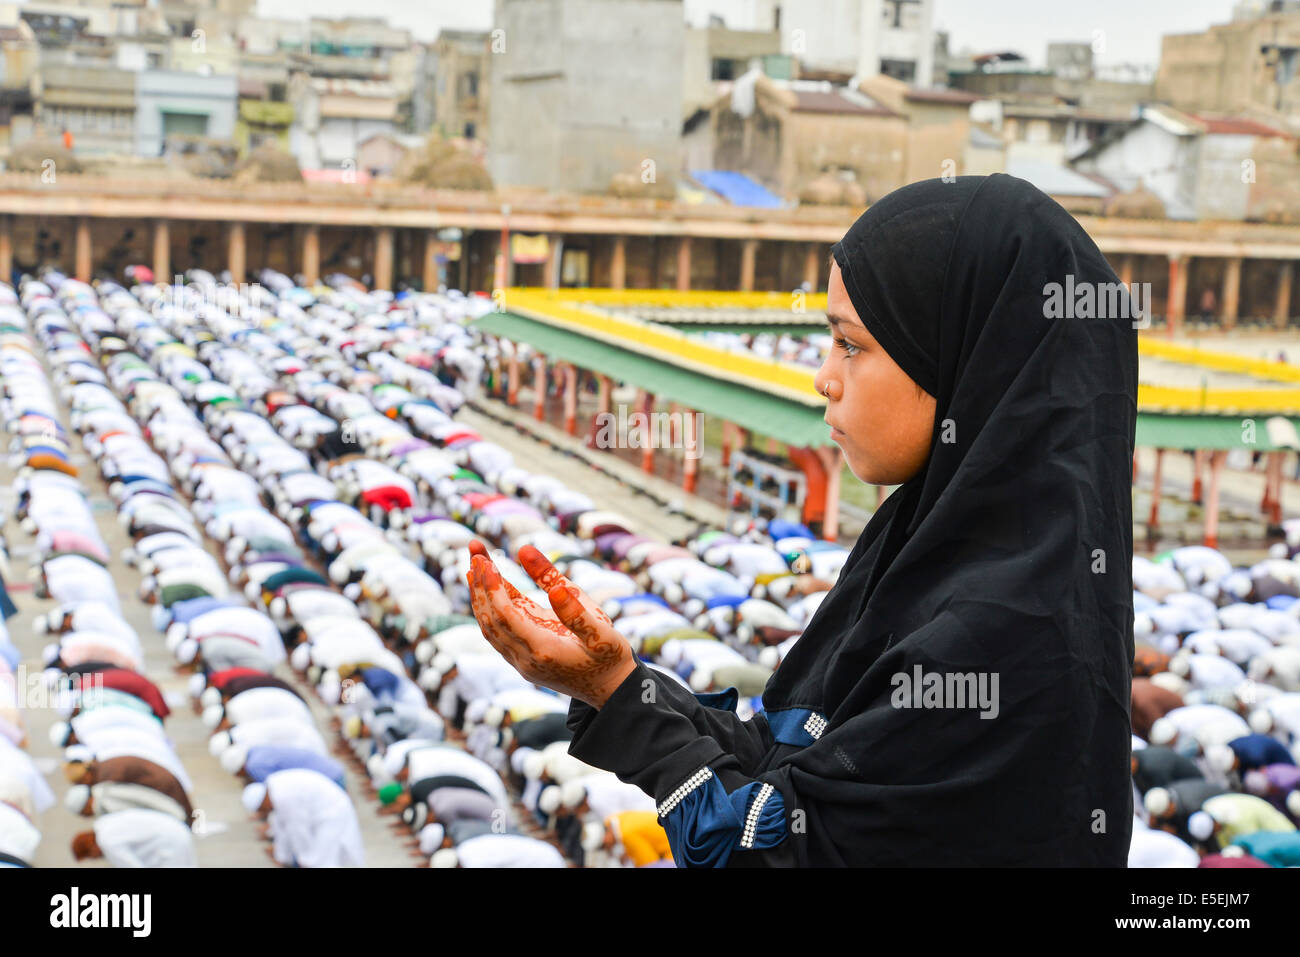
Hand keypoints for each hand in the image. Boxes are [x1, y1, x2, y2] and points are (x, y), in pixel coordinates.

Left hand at [465, 540, 636, 707]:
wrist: (611, 690)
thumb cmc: (610, 656)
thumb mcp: (601, 629)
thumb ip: (574, 606)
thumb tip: (555, 587)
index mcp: (544, 650)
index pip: (506, 616)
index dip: (492, 587)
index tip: (485, 559)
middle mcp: (526, 660)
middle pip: (491, 619)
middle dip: (480, 584)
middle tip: (474, 550)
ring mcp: (522, 663)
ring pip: (490, 627)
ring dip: (479, 595)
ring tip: (474, 564)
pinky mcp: (523, 660)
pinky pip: (499, 632)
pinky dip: (490, 607)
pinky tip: (491, 584)